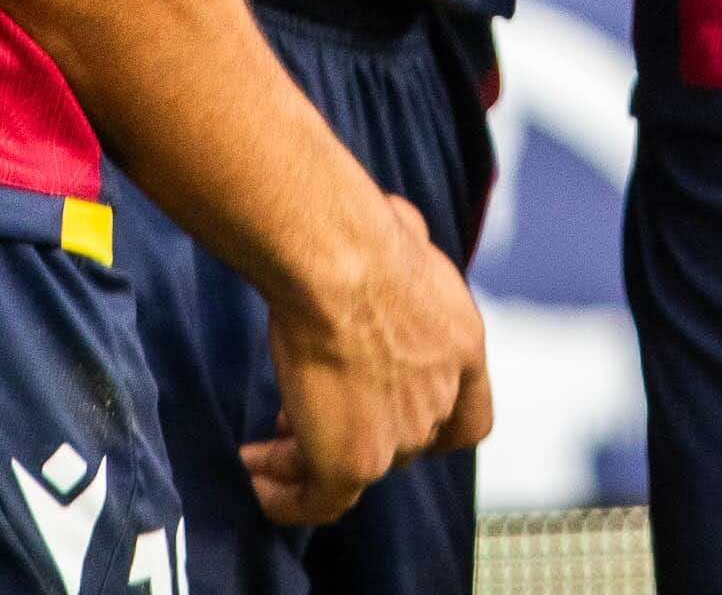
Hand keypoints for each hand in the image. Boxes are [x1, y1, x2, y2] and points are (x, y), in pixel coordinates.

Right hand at [241, 196, 492, 526]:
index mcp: (461, 346)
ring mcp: (399, 439)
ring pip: (354, 470)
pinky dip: (285, 499)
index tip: (387, 413)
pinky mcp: (354, 461)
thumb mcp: (403, 230)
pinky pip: (318, 500)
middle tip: (300, 417)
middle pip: (401, 443)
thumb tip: (402, 221)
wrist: (338, 261)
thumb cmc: (359, 231)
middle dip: (351, 429)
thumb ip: (406, 242)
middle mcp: (438, 399)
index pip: (466, 418)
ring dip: (307, 463)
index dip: (432, 425)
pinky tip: (254, 479)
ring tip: (262, 455)